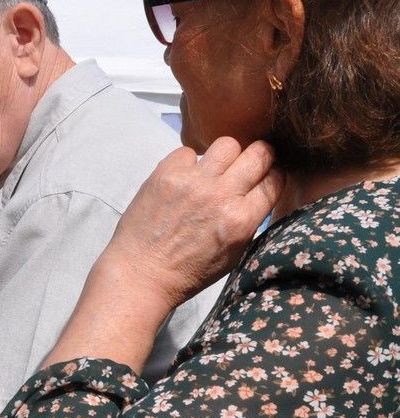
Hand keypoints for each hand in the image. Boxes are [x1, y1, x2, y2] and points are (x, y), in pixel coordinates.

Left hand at [103, 137, 281, 310]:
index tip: (266, 177)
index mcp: (242, 219)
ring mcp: (193, 181)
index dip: (274, 176)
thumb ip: (250, 219)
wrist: (141, 272)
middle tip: (246, 167)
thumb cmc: (189, 271)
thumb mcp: (234, 253)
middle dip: (259, 158)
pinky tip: (183, 179)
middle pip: (259, 153)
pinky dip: (188, 163)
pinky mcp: (165, 173)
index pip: (275, 179)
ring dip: (226, 156)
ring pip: (227, 144)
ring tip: (215, 170)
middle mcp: (221, 195)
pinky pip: (188, 151)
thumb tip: (260, 190)